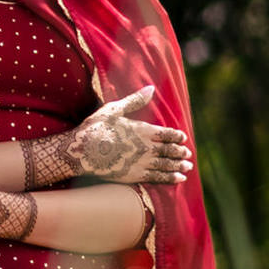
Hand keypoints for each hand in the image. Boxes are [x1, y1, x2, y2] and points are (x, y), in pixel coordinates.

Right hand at [20, 85, 190, 189]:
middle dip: (180, 152)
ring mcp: (142, 162)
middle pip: (170, 150)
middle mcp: (147, 147)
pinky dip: (171, 178)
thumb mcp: (113, 109)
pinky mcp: (135, 175)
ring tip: (187, 167)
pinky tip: (179, 179)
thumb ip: (134, 101)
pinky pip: (158, 178)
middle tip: (187, 154)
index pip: (168, 134)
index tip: (183, 138)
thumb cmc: (95, 128)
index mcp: (143, 130)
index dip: (177, 136)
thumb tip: (150, 89)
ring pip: (167, 165)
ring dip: (179, 166)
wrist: (81, 151)